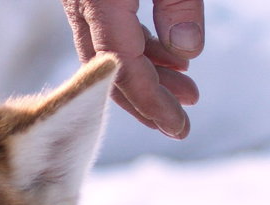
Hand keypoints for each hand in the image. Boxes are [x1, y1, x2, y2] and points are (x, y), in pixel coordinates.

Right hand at [62, 0, 203, 137]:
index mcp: (98, 1)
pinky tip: (171, 58)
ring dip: (148, 76)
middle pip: (110, 68)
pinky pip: (111, 32)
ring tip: (185, 90)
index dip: (149, 100)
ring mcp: (81, 2)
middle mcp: (81, 7)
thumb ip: (178, 4)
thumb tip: (188, 51)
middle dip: (146, 100)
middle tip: (180, 123)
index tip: (175, 126)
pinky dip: (140, 50)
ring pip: (109, 53)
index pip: (122, 64)